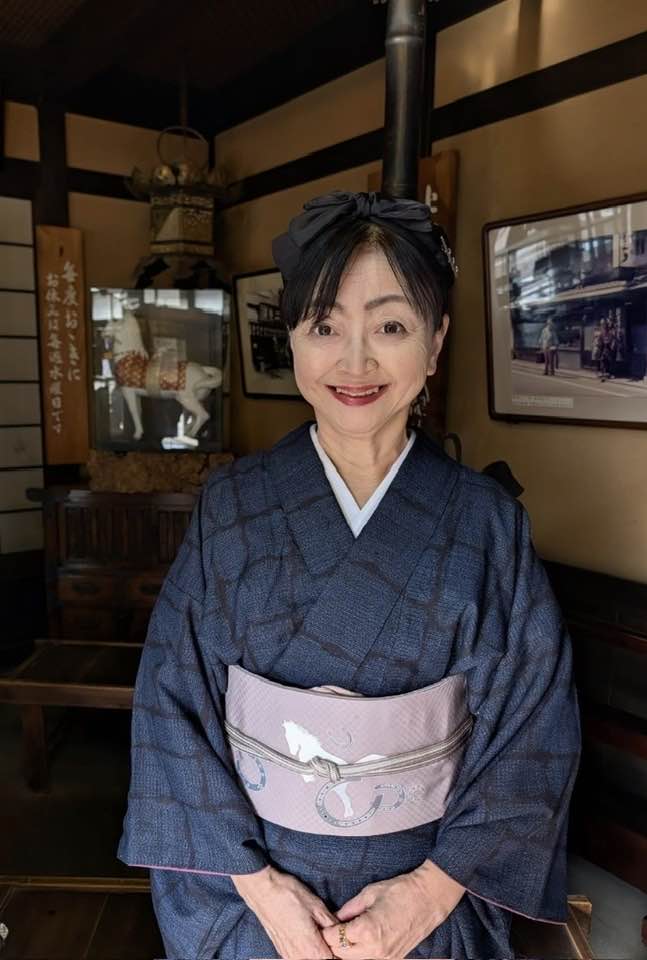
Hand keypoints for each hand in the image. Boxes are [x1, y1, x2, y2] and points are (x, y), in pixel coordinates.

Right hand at [231, 864, 338, 958]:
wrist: (262, 890)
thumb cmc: (289, 895)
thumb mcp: (317, 906)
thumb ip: (332, 925)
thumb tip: (343, 932)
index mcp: (311, 949)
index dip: (340, 950)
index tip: (344, 939)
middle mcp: (299, 957)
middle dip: (330, 950)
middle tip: (331, 933)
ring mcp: (288, 955)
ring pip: (309, 959)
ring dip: (317, 951)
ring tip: (319, 932)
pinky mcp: (281, 951)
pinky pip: (298, 956)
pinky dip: (306, 950)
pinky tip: (307, 933)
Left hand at [321, 859, 465, 958]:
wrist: (429, 898)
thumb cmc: (401, 890)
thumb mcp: (370, 893)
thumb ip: (349, 909)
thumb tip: (334, 918)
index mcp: (367, 930)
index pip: (334, 939)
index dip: (326, 932)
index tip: (324, 924)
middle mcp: (375, 949)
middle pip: (341, 955)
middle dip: (333, 943)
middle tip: (330, 929)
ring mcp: (385, 957)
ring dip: (346, 950)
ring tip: (344, 933)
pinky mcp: (394, 958)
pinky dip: (360, 952)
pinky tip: (359, 940)